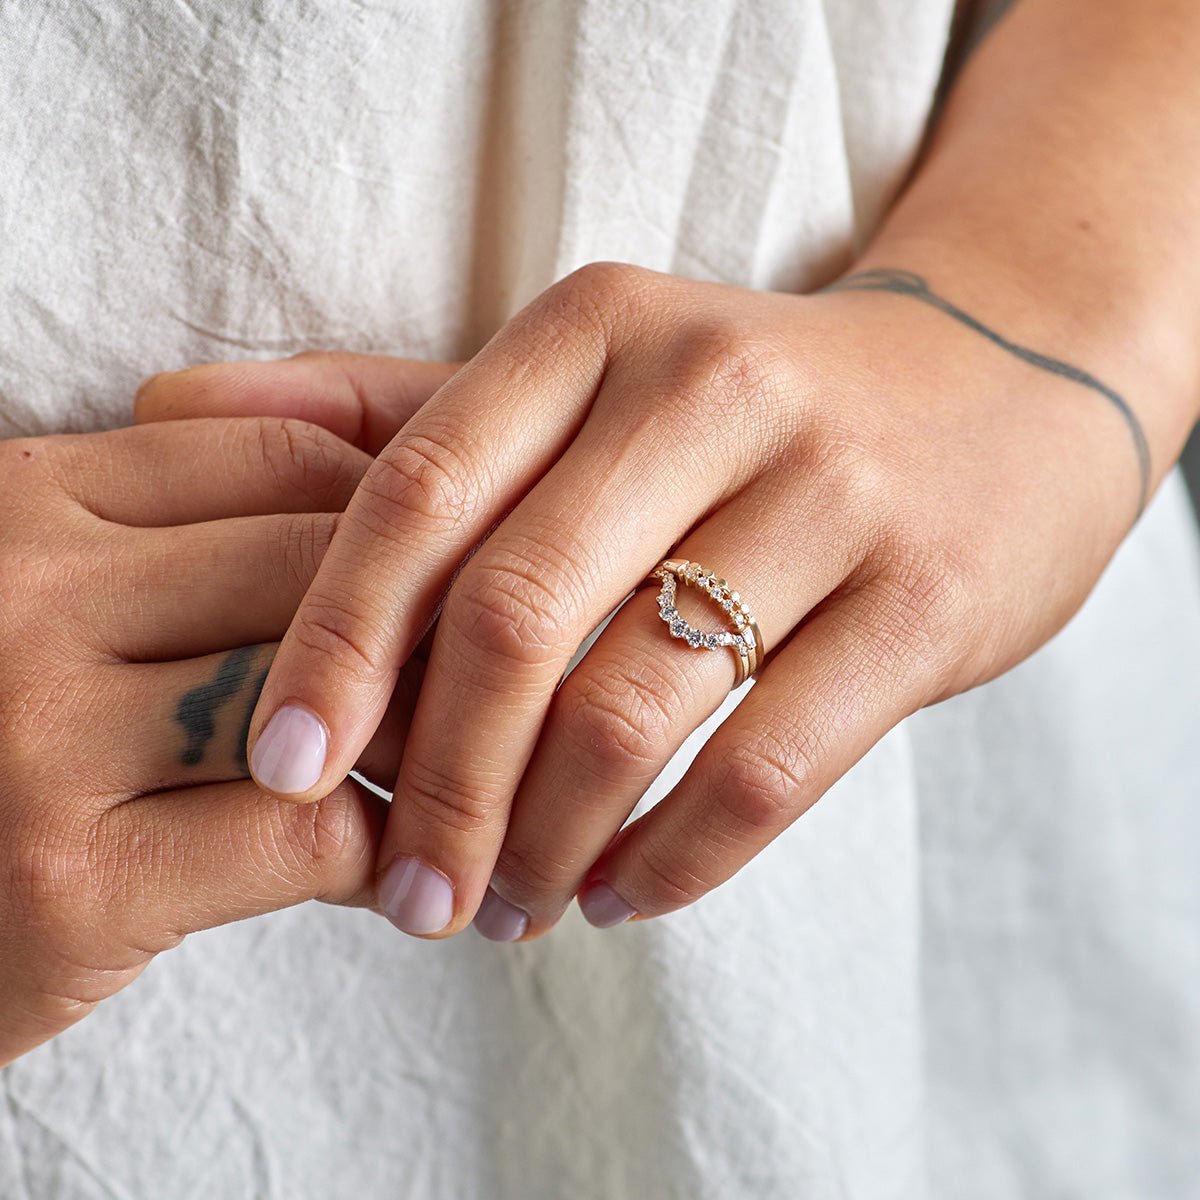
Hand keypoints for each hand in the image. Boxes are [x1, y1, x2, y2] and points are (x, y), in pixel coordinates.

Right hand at [0, 352, 450, 1063]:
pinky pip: (305, 831)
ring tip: (459, 777)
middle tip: (504, 676)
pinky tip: (387, 873)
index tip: (456, 575)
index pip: (284, 458)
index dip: (399, 515)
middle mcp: (21, 593)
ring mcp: (36, 735)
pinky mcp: (67, 885)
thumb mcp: (45, 594)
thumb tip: (378, 494)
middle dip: (434, 623)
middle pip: (323, 564)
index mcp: (24, 499)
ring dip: (425, 744)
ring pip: (331, 695)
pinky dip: (378, 853)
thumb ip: (174, 539)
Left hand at [166, 265, 1147, 941]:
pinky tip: (624, 894)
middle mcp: (710, 389)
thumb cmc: (747, 407)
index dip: (334, 642)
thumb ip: (391, 403)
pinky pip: (768, 769)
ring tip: (513, 906)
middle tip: (409, 894)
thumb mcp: (583, 372)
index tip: (284, 774)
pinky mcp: (927, 600)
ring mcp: (833, 492)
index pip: (418, 492)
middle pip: (515, 616)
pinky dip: (675, 860)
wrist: (1002, 389)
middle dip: (441, 785)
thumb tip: (171, 398)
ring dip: (548, 839)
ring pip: (635, 709)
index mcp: (596, 330)